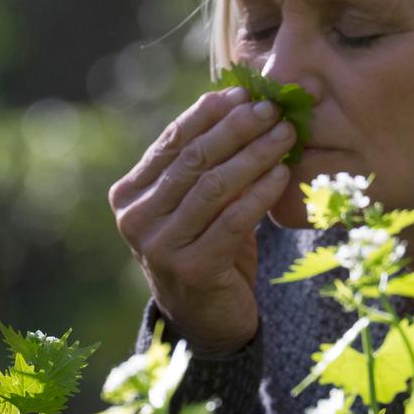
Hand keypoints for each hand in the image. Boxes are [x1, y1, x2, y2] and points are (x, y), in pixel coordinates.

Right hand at [110, 87, 296, 357]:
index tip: (245, 93)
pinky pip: (234, 219)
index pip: (172, 141)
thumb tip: (242, 101)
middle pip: (193, 159)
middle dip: (237, 129)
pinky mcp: (192, 269)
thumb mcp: (198, 203)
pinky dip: (261, 192)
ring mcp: (160, 247)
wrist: (206, 320)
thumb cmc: (205, 248)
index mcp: (129, 194)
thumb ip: (206, 162)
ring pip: (214, 186)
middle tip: (272, 110)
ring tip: (285, 135)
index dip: (210, 113)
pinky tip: (282, 173)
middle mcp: (136, 219)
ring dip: (255, 154)